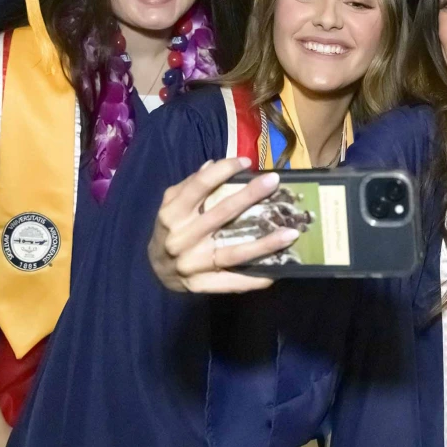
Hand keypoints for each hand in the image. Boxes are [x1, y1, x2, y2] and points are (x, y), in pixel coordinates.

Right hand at [149, 157, 299, 293]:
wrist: (155, 269)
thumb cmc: (170, 230)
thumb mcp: (172, 205)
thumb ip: (191, 186)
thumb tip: (214, 164)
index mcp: (172, 214)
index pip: (199, 186)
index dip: (223, 170)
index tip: (245, 162)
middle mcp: (182, 238)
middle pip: (221, 214)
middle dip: (250, 196)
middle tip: (274, 182)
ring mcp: (193, 264)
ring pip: (234, 252)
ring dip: (265, 244)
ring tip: (291, 233)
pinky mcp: (202, 285)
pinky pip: (232, 282)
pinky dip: (255, 278)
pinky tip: (277, 272)